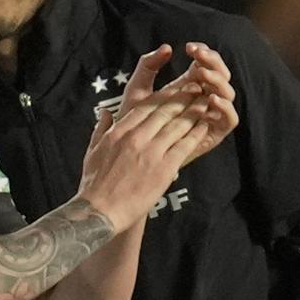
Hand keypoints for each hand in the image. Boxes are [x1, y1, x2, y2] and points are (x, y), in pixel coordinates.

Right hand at [75, 43, 240, 231]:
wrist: (99, 211)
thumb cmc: (94, 184)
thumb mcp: (93, 152)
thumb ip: (101, 129)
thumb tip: (106, 112)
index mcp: (119, 132)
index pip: (146, 106)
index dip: (165, 94)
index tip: (176, 88)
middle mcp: (136, 138)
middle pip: (165, 111)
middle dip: (184, 97)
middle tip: (198, 87)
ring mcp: (152, 152)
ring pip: (178, 125)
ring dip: (194, 111)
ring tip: (206, 102)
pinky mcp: (164, 168)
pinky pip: (185, 145)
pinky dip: (196, 133)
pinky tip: (205, 126)